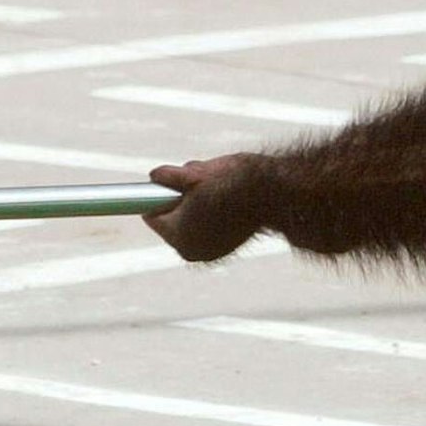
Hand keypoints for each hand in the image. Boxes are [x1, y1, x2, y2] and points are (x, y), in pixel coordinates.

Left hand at [144, 154, 262, 261]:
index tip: (164, 184)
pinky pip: (206, 227)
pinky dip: (211, 215)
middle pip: (171, 220)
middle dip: (179, 201)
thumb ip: (169, 177)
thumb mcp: (195, 174)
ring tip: (216, 190)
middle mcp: (191, 249)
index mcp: (178, 234)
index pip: (153, 215)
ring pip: (189, 222)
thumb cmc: (233, 183)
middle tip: (197, 183)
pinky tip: (226, 202)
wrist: (272, 195)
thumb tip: (155, 176)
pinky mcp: (224, 248)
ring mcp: (208, 251)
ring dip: (196, 206)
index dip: (156, 196)